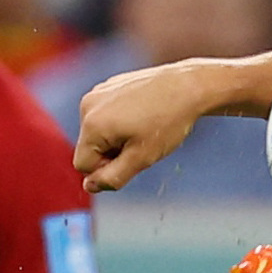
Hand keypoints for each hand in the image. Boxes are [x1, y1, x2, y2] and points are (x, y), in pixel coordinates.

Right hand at [75, 60, 218, 193]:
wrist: (188, 86)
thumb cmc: (167, 122)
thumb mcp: (141, 158)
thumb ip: (112, 177)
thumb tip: (89, 187)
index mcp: (92, 125)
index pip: (83, 166)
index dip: (107, 170)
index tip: (133, 157)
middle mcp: (87, 106)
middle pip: (89, 148)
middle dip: (111, 153)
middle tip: (141, 143)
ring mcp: (97, 92)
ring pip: (97, 132)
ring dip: (116, 138)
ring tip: (143, 128)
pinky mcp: (107, 86)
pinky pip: (105, 115)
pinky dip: (119, 121)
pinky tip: (143, 115)